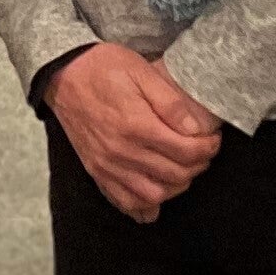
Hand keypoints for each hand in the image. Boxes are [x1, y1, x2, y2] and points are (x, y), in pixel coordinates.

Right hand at [46, 45, 222, 222]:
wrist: (62, 75)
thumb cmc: (103, 68)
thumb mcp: (142, 71)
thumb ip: (171, 102)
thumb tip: (196, 129)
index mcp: (136, 126)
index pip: (187, 152)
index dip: (208, 148)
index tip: (213, 139)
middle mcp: (121, 152)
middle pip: (174, 176)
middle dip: (198, 166)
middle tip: (203, 152)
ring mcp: (107, 165)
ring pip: (153, 195)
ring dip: (175, 187)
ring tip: (182, 169)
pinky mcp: (96, 171)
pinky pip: (123, 201)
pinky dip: (144, 206)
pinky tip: (156, 196)